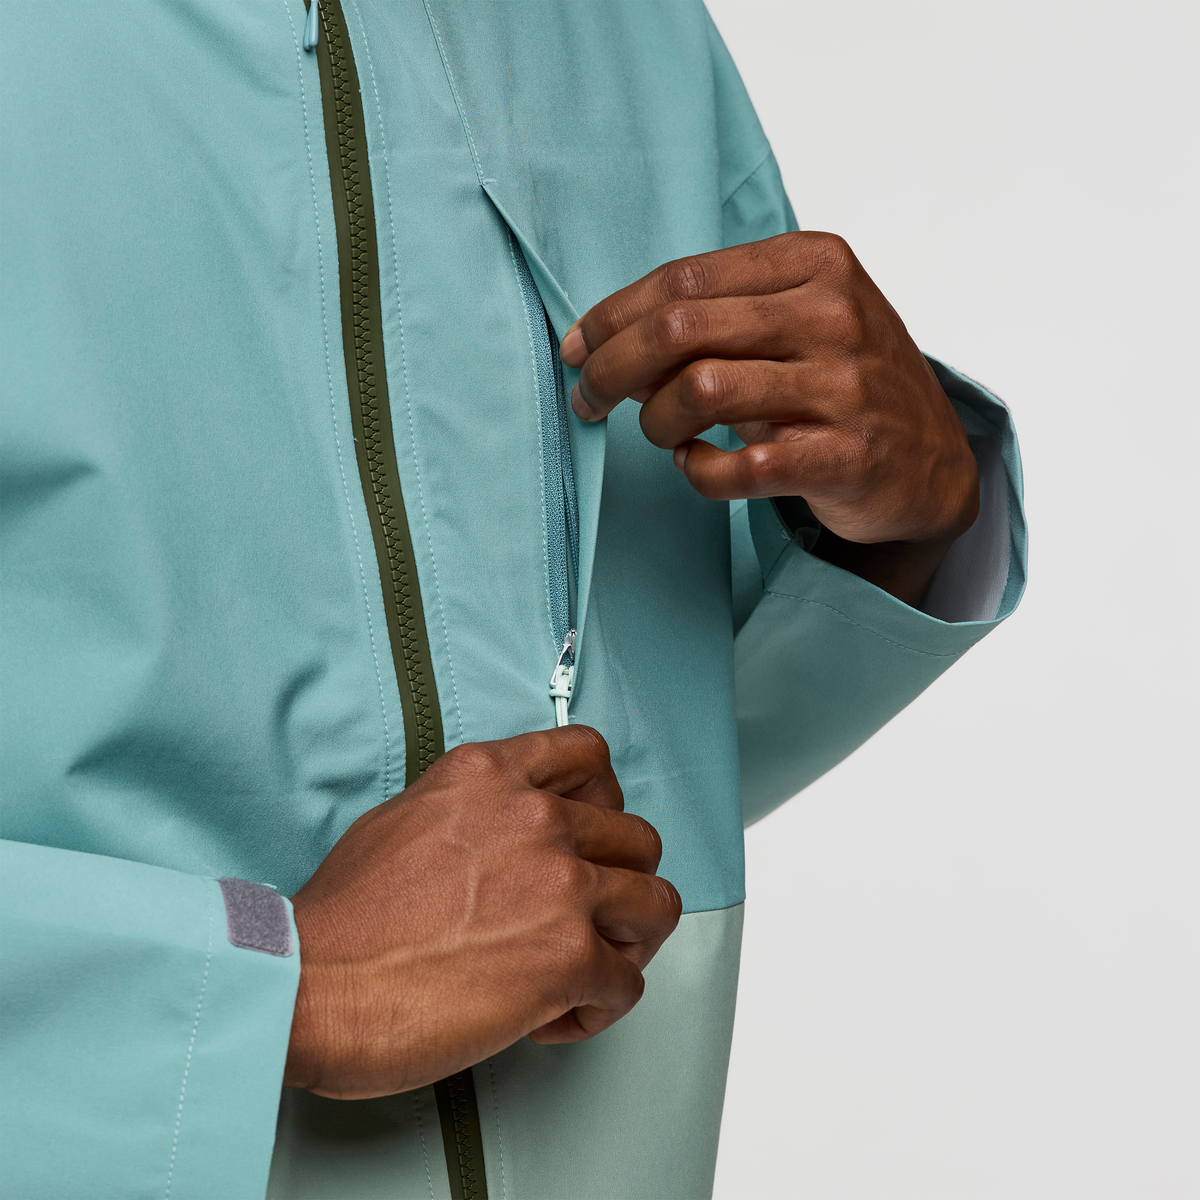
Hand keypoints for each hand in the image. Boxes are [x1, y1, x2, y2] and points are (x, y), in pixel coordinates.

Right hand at [285, 726, 679, 1099]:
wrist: (309, 982)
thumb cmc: (343, 918)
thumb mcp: (404, 817)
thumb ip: (470, 810)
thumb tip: (498, 834)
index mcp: (490, 776)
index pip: (589, 755)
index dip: (604, 801)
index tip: (590, 835)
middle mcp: (535, 818)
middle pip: (638, 838)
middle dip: (622, 882)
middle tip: (589, 917)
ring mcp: (559, 884)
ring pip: (656, 904)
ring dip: (628, 943)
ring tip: (587, 968)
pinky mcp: (567, 956)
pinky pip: (628, 984)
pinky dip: (598, 1008)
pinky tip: (552, 1017)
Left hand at [560, 232, 979, 604]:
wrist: (930, 460)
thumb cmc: (844, 382)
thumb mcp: (795, 324)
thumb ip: (716, 322)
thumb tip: (610, 346)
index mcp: (815, 264)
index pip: (683, 279)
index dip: (612, 316)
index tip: (577, 348)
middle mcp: (834, 315)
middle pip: (680, 329)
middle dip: (611, 367)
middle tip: (588, 398)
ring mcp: (845, 387)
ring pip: (700, 390)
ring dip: (655, 420)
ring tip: (659, 434)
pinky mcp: (846, 456)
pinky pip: (739, 467)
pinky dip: (698, 470)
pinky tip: (698, 463)